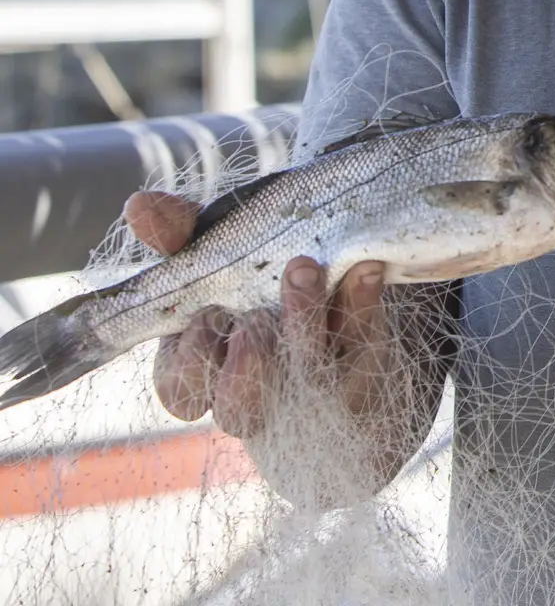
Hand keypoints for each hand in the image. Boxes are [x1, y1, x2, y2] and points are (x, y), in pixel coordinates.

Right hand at [126, 190, 426, 496]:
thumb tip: (138, 205)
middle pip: (240, 400)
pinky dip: (363, 302)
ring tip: (306, 270)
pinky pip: (366, 344)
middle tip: (256, 313)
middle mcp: (254, 392)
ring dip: (302, 322)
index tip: (205, 317)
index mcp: (205, 371)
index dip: (192, 362)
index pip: (182, 390)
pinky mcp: (365, 370)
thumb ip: (180, 233)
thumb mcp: (216, 254)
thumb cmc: (255, 283)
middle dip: (247, 360)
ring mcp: (311, 385)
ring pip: (302, 380)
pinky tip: (365, 268)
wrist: (335, 311)